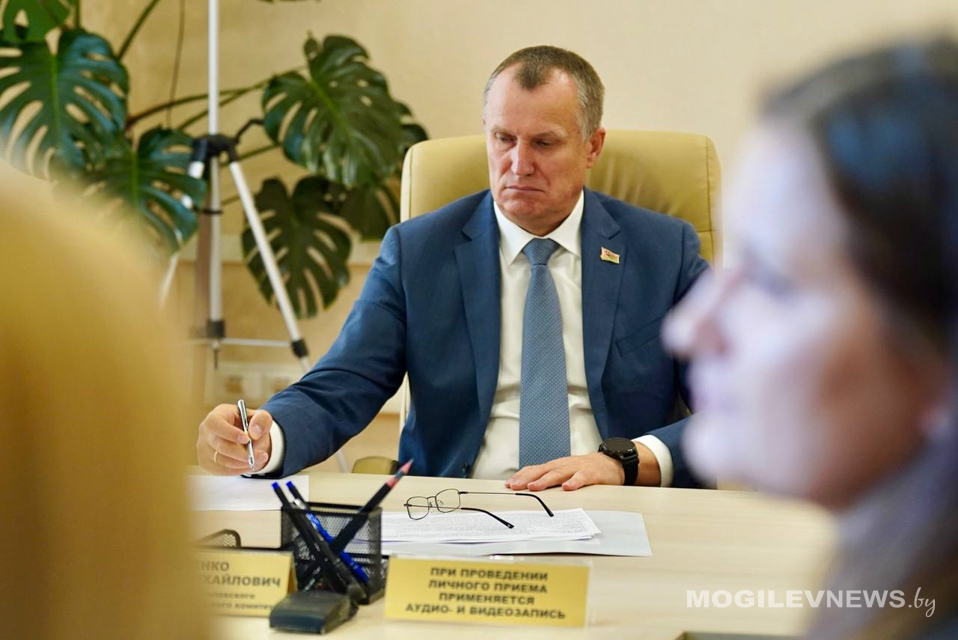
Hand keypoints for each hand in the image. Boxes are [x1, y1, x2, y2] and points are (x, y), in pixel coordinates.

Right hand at [197, 404, 272, 474]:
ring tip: (259, 460)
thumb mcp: (260, 417)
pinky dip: (238, 470)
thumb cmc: (250, 424)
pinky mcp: (207, 463)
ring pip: (221, 460)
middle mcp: (206, 432)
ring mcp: (204, 449)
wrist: (245, 438)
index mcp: (216, 416)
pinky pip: (222, 470)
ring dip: (242, 463)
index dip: (230, 432)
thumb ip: (261, 420)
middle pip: (220, 445)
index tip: (247, 439)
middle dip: (242, 453)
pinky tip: (250, 465)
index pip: (215, 424)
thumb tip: (255, 433)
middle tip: (261, 455)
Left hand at [505, 444, 661, 490]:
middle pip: (543, 470)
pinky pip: (582, 477)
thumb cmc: (586, 469)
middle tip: (515, 486)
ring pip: (559, 473)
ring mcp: (577, 468)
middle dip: (527, 478)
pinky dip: (574, 482)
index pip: (535, 469)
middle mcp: (564, 465)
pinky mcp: (591, 473)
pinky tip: (568, 487)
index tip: (509, 484)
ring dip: (545, 480)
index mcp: (556, 466)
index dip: (522, 476)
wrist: (612, 462)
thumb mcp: (566, 472)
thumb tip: (531, 488)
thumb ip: (551, 478)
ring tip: (534, 487)